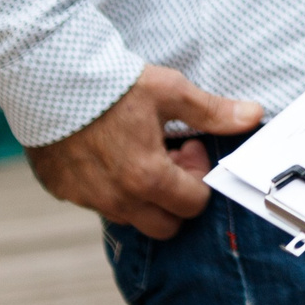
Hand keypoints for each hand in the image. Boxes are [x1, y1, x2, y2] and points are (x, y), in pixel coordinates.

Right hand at [24, 64, 264, 238]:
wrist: (50, 78)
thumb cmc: (114, 84)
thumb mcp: (171, 92)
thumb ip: (213, 112)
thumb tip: (253, 115)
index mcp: (148, 178)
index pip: (192, 205)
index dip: (198, 177)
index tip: (189, 147)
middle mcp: (117, 198)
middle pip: (163, 226)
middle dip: (175, 199)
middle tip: (169, 157)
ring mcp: (86, 198)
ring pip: (129, 217)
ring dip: (142, 195)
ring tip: (137, 150)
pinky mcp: (61, 191)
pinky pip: (95, 203)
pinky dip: (109, 188)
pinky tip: (106, 152)